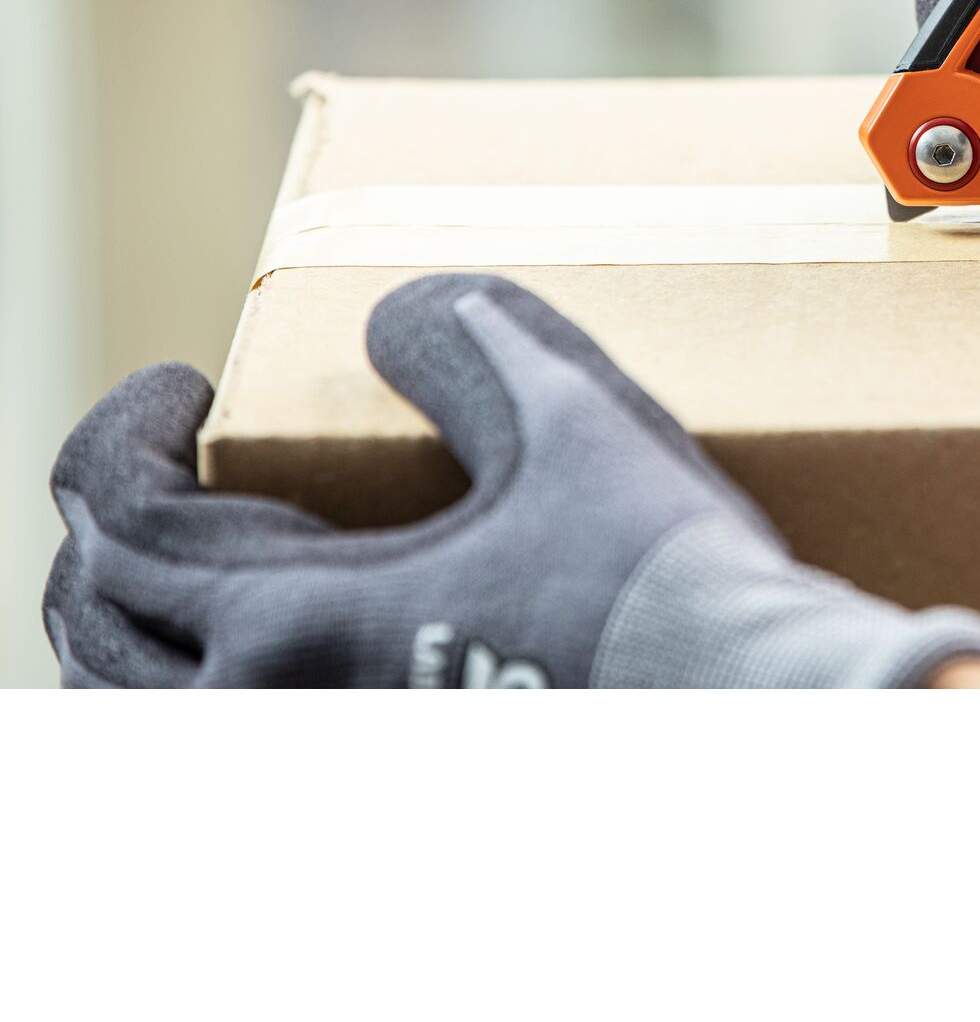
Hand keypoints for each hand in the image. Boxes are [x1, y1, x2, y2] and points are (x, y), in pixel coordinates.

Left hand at [44, 274, 979, 687]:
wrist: (758, 713)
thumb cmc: (665, 580)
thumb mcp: (574, 419)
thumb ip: (471, 339)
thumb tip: (393, 314)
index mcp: (300, 628)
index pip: (126, 531)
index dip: (124, 435)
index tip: (186, 380)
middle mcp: (288, 719)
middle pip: (106, 636)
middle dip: (109, 532)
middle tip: (170, 460)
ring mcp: (339, 764)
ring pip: (158, 713)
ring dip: (144, 622)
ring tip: (205, 552)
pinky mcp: (399, 780)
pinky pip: (242, 740)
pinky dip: (214, 681)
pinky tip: (293, 637)